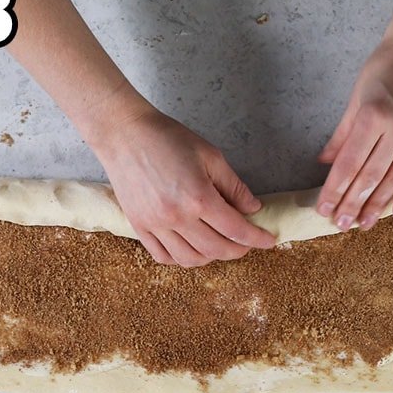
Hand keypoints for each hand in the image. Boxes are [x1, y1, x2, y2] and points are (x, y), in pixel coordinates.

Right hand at [92, 105, 274, 267]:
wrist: (124, 133)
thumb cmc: (167, 138)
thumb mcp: (210, 155)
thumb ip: (234, 185)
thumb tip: (252, 209)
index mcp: (199, 197)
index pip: (236, 230)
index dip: (257, 238)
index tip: (268, 240)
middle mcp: (177, 216)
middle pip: (216, 249)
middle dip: (238, 250)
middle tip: (245, 242)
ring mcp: (155, 224)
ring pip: (190, 259)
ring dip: (210, 257)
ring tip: (217, 244)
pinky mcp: (138, 225)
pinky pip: (162, 256)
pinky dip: (180, 258)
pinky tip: (189, 247)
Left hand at [317, 37, 392, 229]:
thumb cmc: (382, 68)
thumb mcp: (355, 96)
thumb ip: (342, 133)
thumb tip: (324, 163)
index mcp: (372, 116)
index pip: (350, 163)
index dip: (336, 189)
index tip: (324, 208)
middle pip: (372, 176)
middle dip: (353, 203)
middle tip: (340, 224)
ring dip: (378, 205)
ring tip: (362, 224)